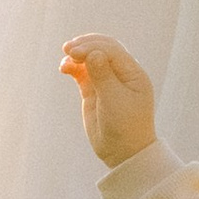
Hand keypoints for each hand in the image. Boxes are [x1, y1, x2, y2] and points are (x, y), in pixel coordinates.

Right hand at [60, 33, 156, 166]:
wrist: (123, 153)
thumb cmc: (125, 127)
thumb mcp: (114, 101)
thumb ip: (103, 76)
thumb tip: (93, 53)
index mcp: (133, 73)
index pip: (112, 50)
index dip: (92, 46)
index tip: (74, 52)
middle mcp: (121, 73)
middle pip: (102, 48)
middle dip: (85, 45)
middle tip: (67, 49)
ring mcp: (107, 81)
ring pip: (91, 58)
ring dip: (77, 56)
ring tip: (64, 62)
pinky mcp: (94, 90)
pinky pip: (82, 72)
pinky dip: (73, 68)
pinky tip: (64, 68)